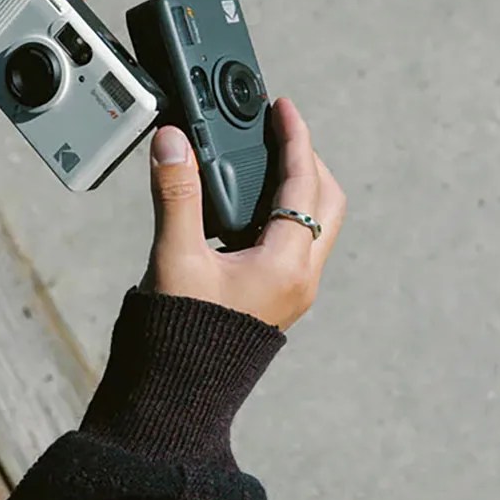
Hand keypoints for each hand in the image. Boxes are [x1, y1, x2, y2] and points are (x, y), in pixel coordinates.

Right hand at [141, 98, 345, 329]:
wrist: (180, 393)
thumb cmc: (181, 335)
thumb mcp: (175, 258)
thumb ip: (175, 194)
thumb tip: (173, 141)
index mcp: (286, 264)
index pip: (303, 182)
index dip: (295, 137)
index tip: (282, 106)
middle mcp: (300, 278)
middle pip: (326, 201)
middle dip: (306, 160)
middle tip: (277, 132)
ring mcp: (293, 292)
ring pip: (315, 224)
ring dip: (297, 186)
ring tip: (262, 162)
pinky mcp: (277, 300)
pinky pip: (296, 244)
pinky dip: (282, 213)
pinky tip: (247, 208)